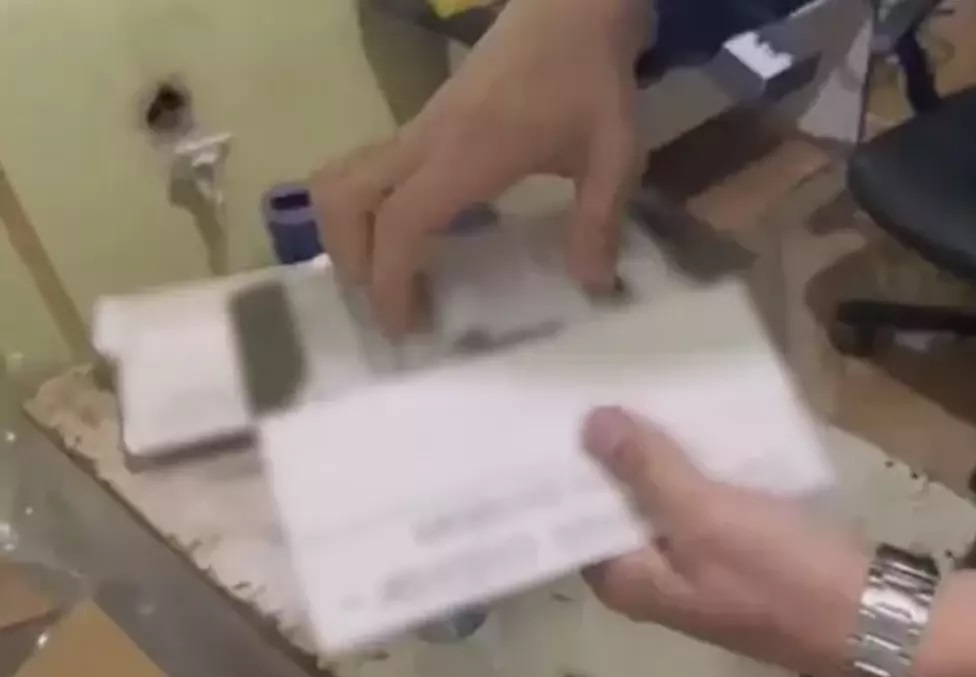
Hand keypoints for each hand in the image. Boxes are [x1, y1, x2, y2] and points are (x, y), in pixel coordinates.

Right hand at [311, 0, 649, 334]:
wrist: (573, 4)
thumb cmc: (591, 77)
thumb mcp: (613, 155)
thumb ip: (599, 222)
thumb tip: (592, 286)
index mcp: (464, 155)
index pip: (399, 224)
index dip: (389, 282)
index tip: (402, 328)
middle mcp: (426, 139)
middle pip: (345, 198)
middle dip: (350, 259)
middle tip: (389, 305)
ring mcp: (421, 124)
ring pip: (349, 177)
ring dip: (351, 229)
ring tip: (390, 275)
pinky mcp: (430, 116)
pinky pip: (377, 167)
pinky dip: (376, 207)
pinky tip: (422, 236)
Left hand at [580, 407, 867, 676]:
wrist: (871, 612)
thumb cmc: (778, 571)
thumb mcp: (704, 515)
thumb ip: (645, 470)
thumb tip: (588, 424)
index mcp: (631, 582)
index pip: (576, 522)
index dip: (569, 471)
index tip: (560, 416)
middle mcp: (656, 580)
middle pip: (619, 508)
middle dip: (614, 455)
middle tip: (602, 388)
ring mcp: (698, 567)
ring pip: (663, 502)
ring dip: (658, 456)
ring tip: (645, 392)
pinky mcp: (737, 552)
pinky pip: (703, 503)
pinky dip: (699, 468)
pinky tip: (700, 423)